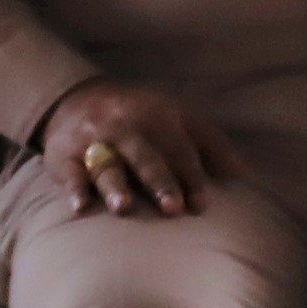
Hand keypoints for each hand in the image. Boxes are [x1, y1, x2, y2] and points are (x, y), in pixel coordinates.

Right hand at [38, 78, 238, 218]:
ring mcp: (96, 141)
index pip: (180, 149)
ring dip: (116, 186)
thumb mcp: (178, 118)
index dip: (192, 176)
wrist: (79, 99)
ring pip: (108, 164)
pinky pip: (70, 172)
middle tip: (173, 208)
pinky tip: (80, 207)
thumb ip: (209, 144)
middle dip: (160, 181)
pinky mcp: (65, 155)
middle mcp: (129, 127)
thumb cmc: (142, 117)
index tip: (203, 203)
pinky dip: (74, 189)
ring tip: (124, 207)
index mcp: (161, 117)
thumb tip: (241, 173)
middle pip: (147, 157)